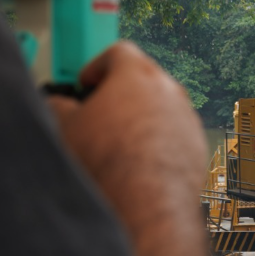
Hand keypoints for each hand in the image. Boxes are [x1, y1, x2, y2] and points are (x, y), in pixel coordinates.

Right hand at [49, 41, 206, 228]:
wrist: (147, 203)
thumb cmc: (109, 161)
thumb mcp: (66, 127)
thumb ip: (58, 107)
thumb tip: (57, 106)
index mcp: (137, 74)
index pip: (118, 52)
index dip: (97, 65)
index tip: (87, 81)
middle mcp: (169, 90)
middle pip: (144, 79)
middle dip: (121, 92)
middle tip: (100, 110)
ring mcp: (187, 118)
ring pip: (162, 108)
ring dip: (141, 118)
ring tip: (118, 142)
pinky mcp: (197, 146)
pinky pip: (175, 134)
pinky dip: (159, 141)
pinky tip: (139, 163)